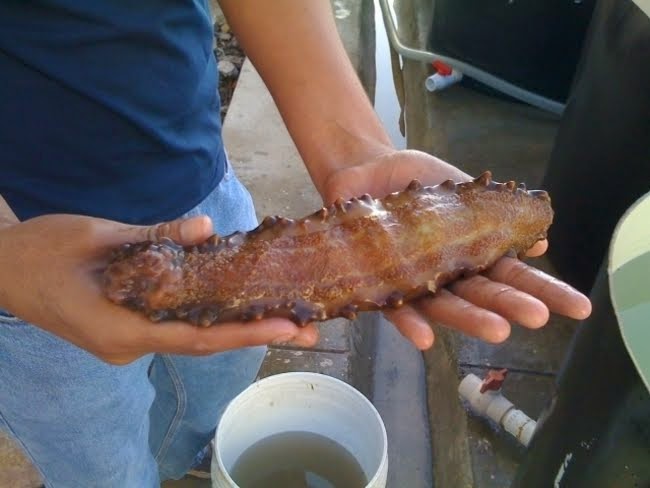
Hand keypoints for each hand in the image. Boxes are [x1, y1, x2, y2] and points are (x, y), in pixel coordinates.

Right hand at [0, 212, 317, 364]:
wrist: (2, 268)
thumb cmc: (43, 250)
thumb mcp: (99, 235)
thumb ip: (156, 236)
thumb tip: (210, 230)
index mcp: (118, 328)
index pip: (194, 336)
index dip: (242, 333)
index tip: (284, 328)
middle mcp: (128, 346)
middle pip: (203, 343)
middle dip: (255, 335)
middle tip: (308, 330)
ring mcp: (128, 343)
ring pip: (192, 337)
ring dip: (238, 329)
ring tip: (287, 320)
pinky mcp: (129, 330)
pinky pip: (176, 327)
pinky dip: (210, 318)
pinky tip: (240, 307)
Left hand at [322, 149, 591, 349]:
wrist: (364, 171)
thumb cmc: (416, 181)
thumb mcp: (461, 190)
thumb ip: (495, 213)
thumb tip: (540, 239)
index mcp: (471, 251)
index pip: (512, 275)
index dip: (543, 290)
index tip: (580, 308)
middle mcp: (447, 273)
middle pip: (483, 294)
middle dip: (510, 305)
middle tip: (537, 317)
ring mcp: (415, 280)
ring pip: (445, 306)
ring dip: (469, 319)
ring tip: (497, 332)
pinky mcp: (379, 283)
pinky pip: (393, 307)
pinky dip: (409, 323)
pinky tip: (425, 338)